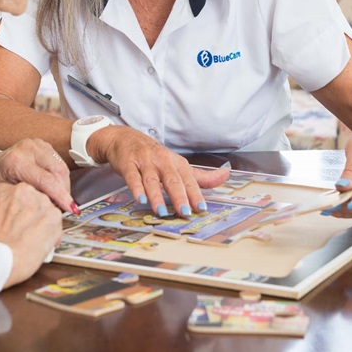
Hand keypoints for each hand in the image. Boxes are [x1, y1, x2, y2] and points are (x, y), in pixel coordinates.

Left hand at [0, 138, 74, 213]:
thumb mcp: (6, 194)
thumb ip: (28, 198)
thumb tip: (50, 207)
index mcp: (17, 161)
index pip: (47, 180)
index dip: (61, 196)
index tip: (70, 209)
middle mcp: (28, 148)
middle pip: (58, 171)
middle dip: (64, 191)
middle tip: (65, 207)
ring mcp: (36, 144)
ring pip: (61, 166)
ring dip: (64, 184)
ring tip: (61, 199)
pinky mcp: (42, 145)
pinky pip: (58, 162)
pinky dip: (60, 176)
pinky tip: (57, 188)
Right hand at [0, 182, 62, 288]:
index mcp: (4, 190)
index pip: (14, 195)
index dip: (16, 209)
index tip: (16, 218)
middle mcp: (25, 191)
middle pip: (33, 199)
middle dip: (31, 214)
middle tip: (25, 230)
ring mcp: (42, 202)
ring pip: (46, 210)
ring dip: (42, 223)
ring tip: (32, 239)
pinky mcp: (55, 217)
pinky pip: (56, 223)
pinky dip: (52, 233)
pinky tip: (41, 243)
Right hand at [89, 125, 229, 216]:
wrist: (125, 138)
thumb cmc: (154, 155)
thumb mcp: (177, 164)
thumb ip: (200, 175)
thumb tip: (225, 175)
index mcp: (176, 163)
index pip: (189, 180)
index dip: (195, 194)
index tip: (201, 208)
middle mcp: (162, 161)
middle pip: (172, 180)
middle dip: (179, 196)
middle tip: (184, 212)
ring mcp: (145, 162)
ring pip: (152, 180)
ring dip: (157, 196)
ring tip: (161, 211)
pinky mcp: (128, 163)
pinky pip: (132, 177)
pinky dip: (136, 189)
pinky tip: (140, 200)